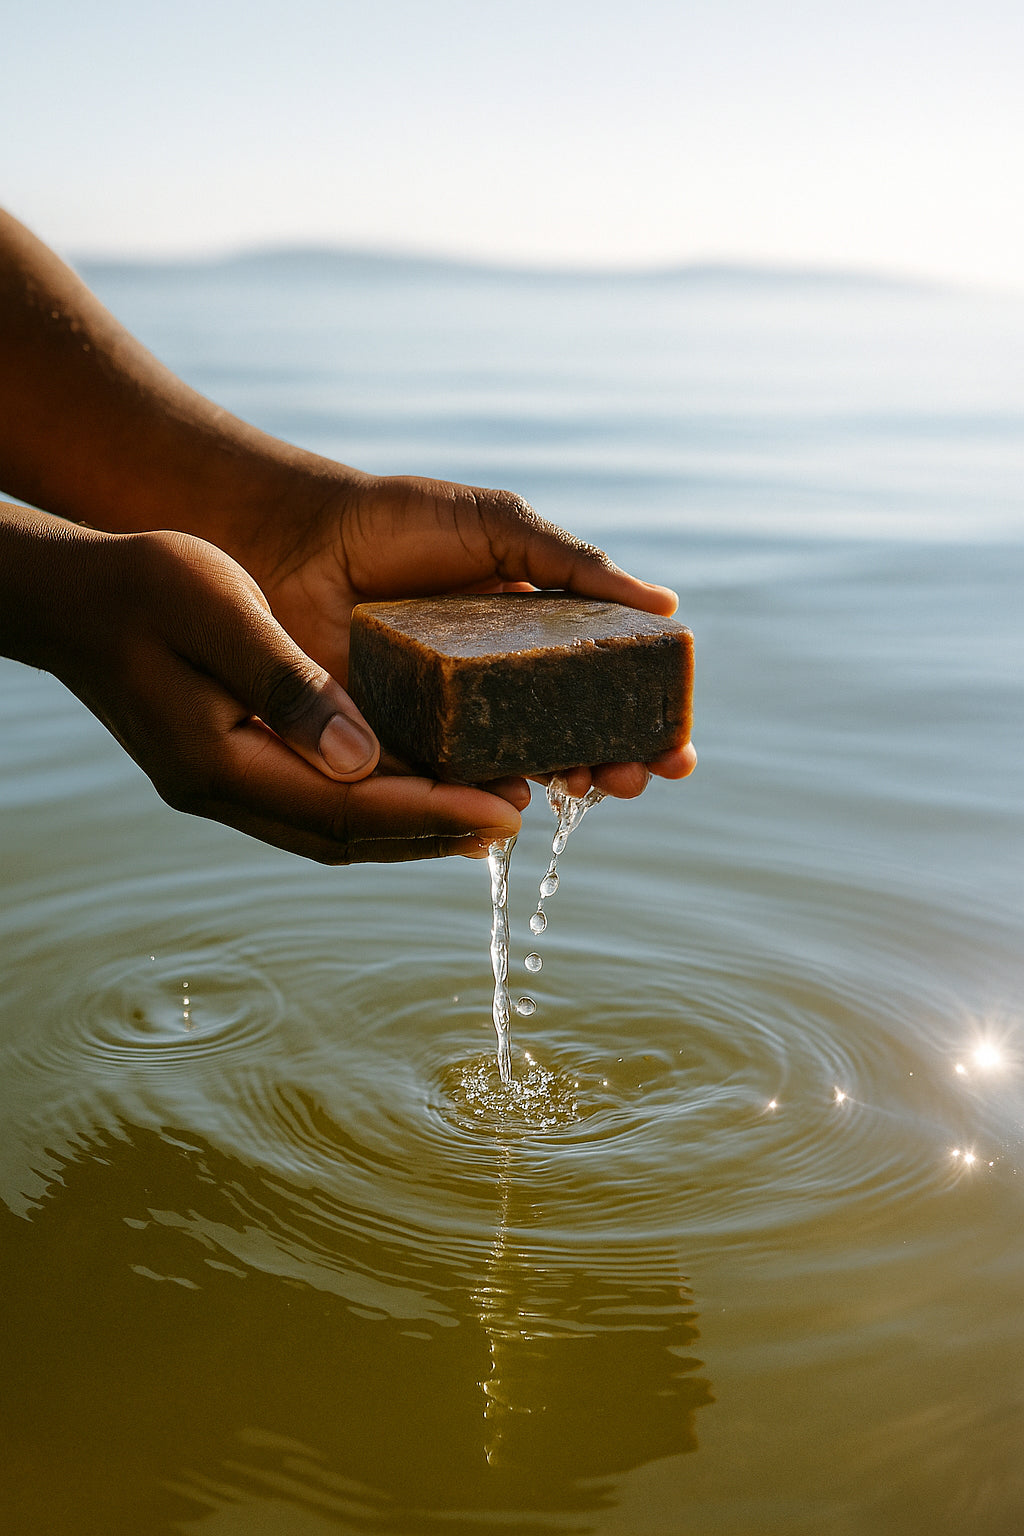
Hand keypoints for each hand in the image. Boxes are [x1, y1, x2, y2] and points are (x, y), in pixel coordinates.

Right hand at [2, 511, 525, 863]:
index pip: (343, 809)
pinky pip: (311, 804)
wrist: (70, 592)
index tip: (503, 809)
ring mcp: (219, 784)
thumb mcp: (221, 612)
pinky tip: (412, 788)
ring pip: (329, 829)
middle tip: (512, 818)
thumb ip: (290, 687)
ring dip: (406, 828)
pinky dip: (370, 806)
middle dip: (431, 831)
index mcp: (215, 761)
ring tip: (482, 816)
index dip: (429, 813)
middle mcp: (219, 789)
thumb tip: (365, 759)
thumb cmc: (142, 583)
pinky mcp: (225, 764)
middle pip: (343, 836)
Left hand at [232, 472, 696, 797]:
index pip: (602, 687)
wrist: (292, 539)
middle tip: (639, 776)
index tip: (677, 744)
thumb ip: (573, 563)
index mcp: (530, 634)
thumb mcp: (497, 527)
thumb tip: (666, 607)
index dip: (643, 719)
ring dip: (560, 785)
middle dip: (616, 763)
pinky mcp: (396, 747)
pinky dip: (479, 800)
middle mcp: (496, 686)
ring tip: (586, 782)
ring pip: (517, 770)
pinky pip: (445, 786)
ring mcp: (449, 721)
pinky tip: (509, 800)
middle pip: (571, 739)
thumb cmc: (395, 522)